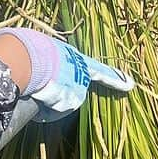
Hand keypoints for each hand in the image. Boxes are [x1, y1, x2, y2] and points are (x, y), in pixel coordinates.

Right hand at [0, 27, 133, 120]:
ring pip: (61, 103)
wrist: (27, 57)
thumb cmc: (30, 46)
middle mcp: (81, 75)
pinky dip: (44, 112)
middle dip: (58, 92)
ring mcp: (76, 90)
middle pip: (72, 90)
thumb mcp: (41, 45)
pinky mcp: (67, 103)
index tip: (130, 85)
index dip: (115, 78)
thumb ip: (46, 56)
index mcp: (77, 58)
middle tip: (40, 85)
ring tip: (32, 90)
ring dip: (49, 102)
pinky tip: (33, 101)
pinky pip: (52, 112)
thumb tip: (33, 60)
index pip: (100, 70)